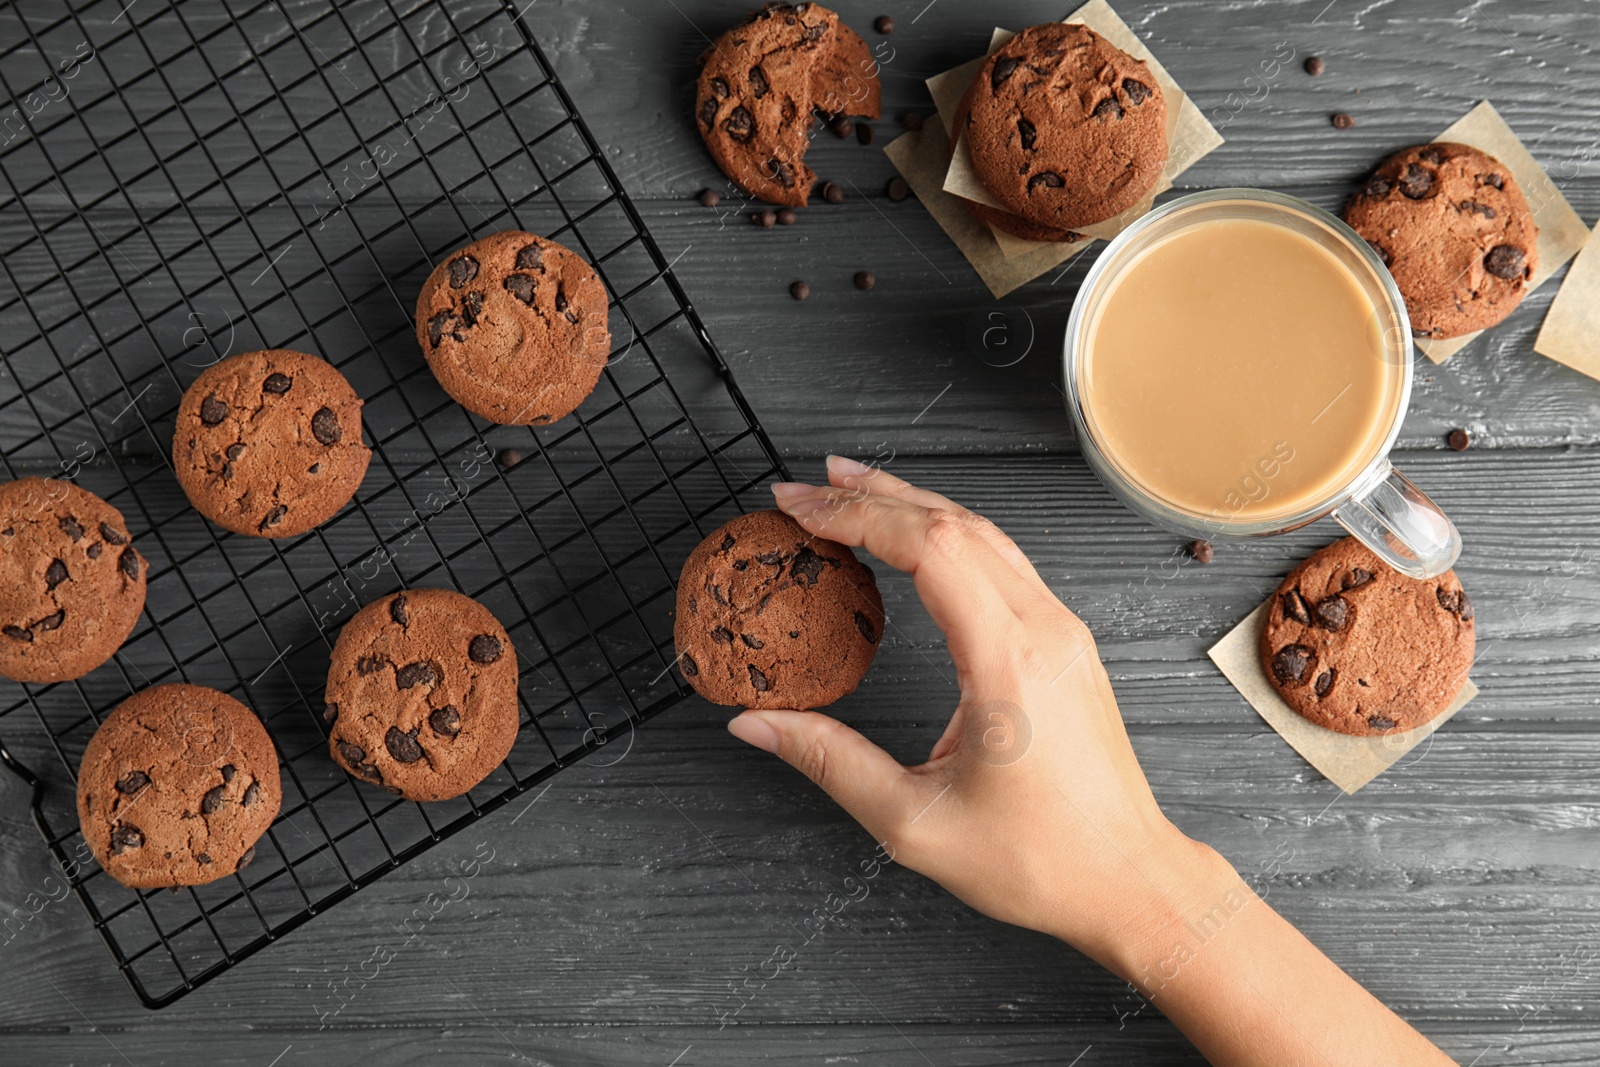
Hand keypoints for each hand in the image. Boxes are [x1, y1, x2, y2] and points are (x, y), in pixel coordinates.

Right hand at [727, 456, 1217, 968]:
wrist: (1127, 880)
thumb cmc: (1041, 859)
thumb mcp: (913, 821)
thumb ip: (828, 761)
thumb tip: (758, 724)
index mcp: (1008, 661)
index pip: (928, 546)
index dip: (855, 515)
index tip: (800, 505)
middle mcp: (1043, 630)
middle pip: (954, 522)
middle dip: (872, 495)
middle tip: (808, 484)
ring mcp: (1063, 631)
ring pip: (984, 532)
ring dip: (913, 504)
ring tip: (852, 489)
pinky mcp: (1066, 643)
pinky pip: (1004, 560)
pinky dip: (949, 534)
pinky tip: (918, 536)